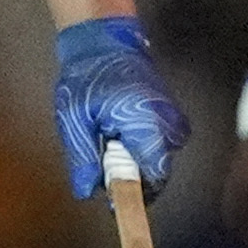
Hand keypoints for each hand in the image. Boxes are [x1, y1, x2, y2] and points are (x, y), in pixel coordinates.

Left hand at [50, 15, 189, 199]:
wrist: (107, 43)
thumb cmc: (87, 77)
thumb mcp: (73, 117)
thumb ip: (82, 155)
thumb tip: (86, 190)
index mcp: (146, 123)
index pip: (153, 174)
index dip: (134, 193)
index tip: (115, 203)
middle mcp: (169, 124)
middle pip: (156, 171)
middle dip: (129, 177)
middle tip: (99, 163)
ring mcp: (175, 121)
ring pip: (157, 161)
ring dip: (132, 161)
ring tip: (106, 137)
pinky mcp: (173, 120)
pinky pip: (158, 147)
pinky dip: (138, 149)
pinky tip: (117, 132)